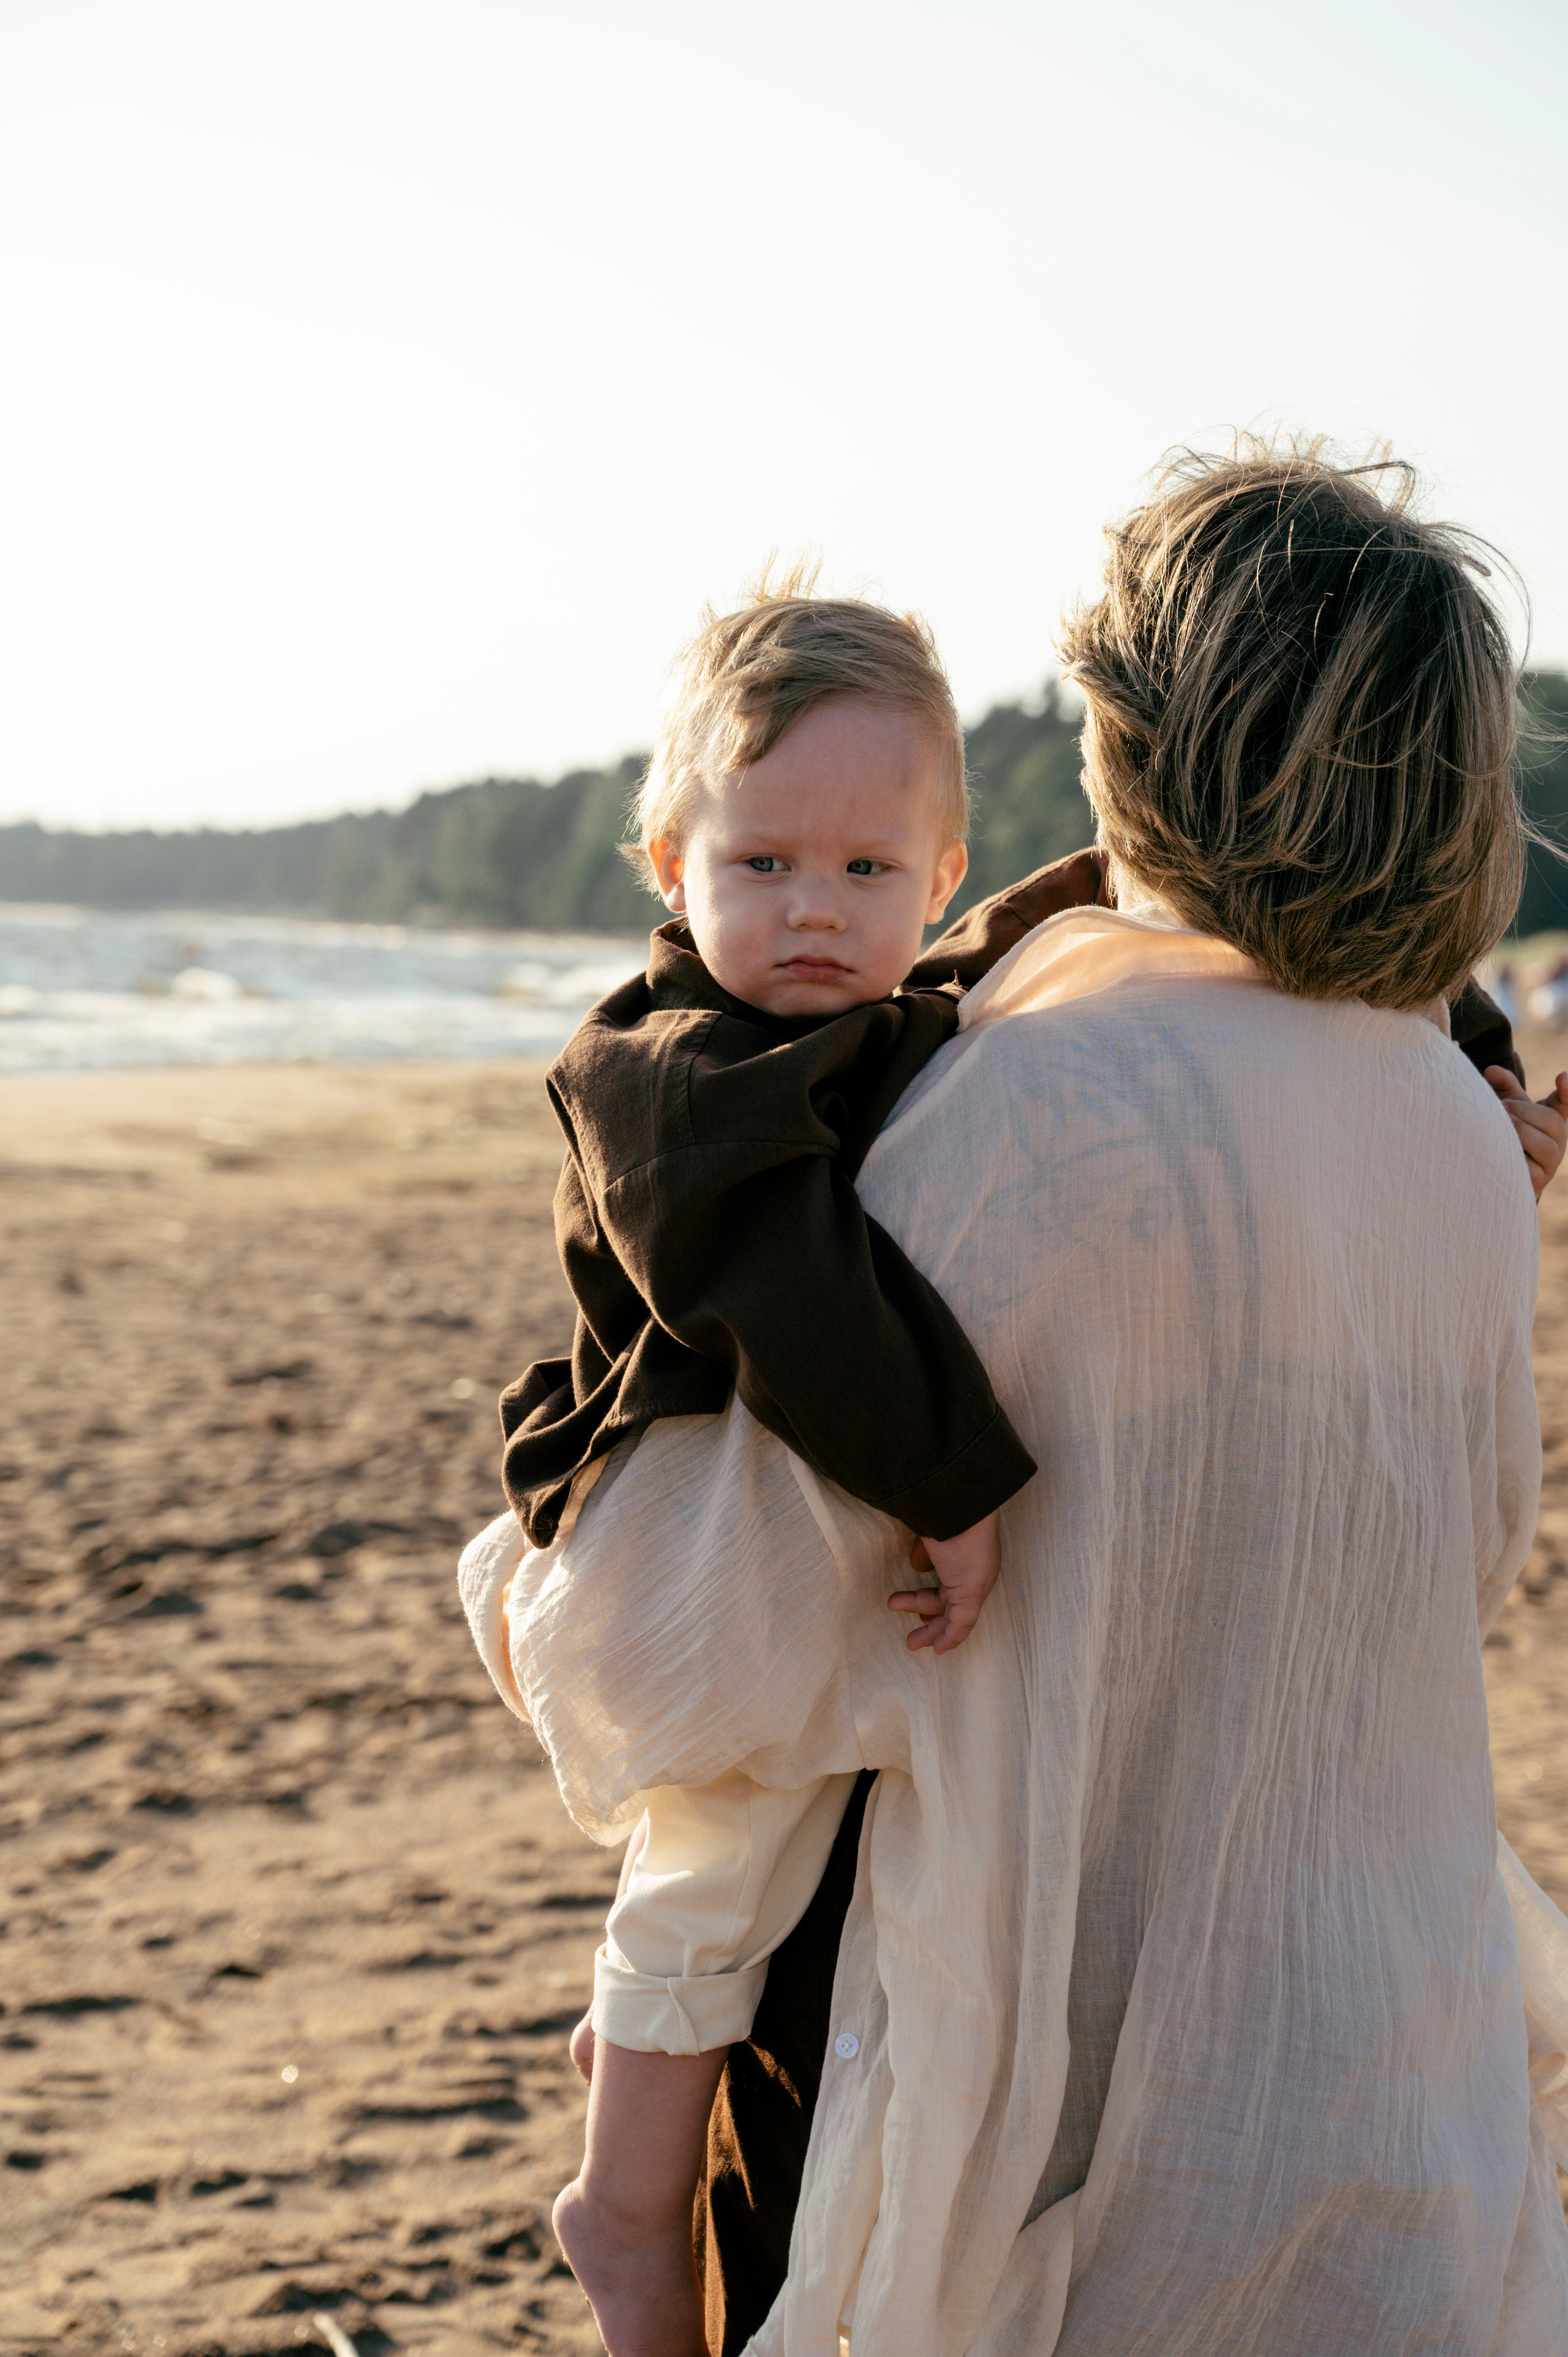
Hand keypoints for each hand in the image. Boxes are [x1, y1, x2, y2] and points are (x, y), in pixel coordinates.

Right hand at [887, 1510, 1000, 1653]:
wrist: (959, 1506)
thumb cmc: (943, 1513)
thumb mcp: (930, 1535)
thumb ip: (925, 1552)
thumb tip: (917, 1567)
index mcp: (967, 1557)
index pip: (950, 1585)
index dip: (930, 1601)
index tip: (916, 1611)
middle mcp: (976, 1573)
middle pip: (951, 1604)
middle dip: (931, 1621)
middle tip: (913, 1635)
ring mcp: (976, 1584)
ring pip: (955, 1618)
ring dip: (934, 1633)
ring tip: (912, 1643)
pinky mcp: (971, 1594)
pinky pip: (963, 1623)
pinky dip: (951, 1638)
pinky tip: (939, 1648)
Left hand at [1486, 1067, 1567, 1201]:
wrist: (1496, 1169)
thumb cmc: (1506, 1132)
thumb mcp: (1507, 1106)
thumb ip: (1503, 1087)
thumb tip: (1491, 1070)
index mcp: (1552, 1119)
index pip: (1565, 1103)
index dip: (1567, 1090)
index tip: (1562, 1077)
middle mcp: (1557, 1141)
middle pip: (1552, 1122)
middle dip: (1526, 1111)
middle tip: (1503, 1106)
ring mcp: (1549, 1163)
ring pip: (1546, 1147)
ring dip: (1522, 1134)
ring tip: (1503, 1126)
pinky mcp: (1537, 1182)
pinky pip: (1531, 1171)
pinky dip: (1515, 1159)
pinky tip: (1498, 1152)